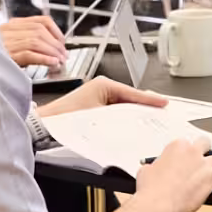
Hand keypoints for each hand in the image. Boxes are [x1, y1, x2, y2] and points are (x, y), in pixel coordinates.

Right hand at [0, 14, 70, 69]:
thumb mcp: (9, 46)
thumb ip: (26, 43)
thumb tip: (50, 51)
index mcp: (11, 26)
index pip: (40, 21)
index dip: (55, 30)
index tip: (62, 41)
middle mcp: (9, 30)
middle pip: (40, 31)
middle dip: (56, 44)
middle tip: (64, 55)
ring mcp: (6, 42)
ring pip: (36, 41)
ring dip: (52, 52)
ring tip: (59, 61)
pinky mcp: (5, 55)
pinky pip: (29, 53)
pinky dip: (43, 58)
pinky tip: (51, 63)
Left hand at [41, 76, 168, 117]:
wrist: (47, 126)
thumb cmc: (66, 118)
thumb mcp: (101, 116)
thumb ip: (123, 116)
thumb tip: (140, 117)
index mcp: (104, 85)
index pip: (134, 93)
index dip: (150, 100)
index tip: (164, 104)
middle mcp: (102, 89)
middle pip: (131, 99)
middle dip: (145, 107)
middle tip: (161, 114)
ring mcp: (98, 98)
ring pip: (124, 107)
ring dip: (135, 115)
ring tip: (149, 121)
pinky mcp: (95, 108)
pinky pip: (116, 112)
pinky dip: (125, 119)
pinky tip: (130, 126)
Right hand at [128, 135, 211, 211]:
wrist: (157, 204)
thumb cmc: (150, 189)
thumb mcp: (146, 170)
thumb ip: (156, 165)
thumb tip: (156, 168)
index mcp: (176, 146)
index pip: (185, 144)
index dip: (185, 154)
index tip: (183, 161)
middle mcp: (191, 151)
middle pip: (204, 143)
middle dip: (203, 150)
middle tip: (199, 160)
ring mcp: (203, 163)